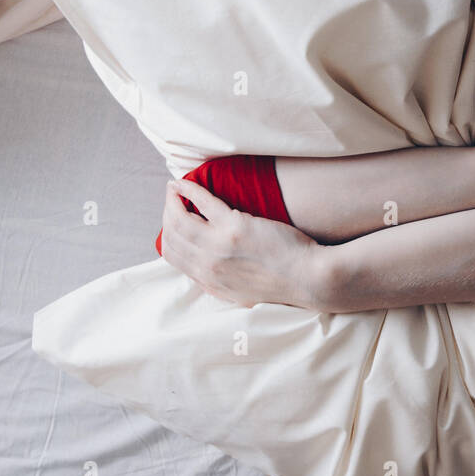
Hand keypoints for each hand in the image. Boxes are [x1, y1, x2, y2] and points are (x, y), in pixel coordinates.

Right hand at [159, 178, 326, 309]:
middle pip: (172, 236)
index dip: (167, 235)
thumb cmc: (282, 282)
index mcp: (209, 281)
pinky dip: (188, 190)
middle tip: (172, 199)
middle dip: (167, 214)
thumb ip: (219, 282)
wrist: (307, 278)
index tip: (172, 221)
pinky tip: (184, 182)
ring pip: (179, 220)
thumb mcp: (241, 293)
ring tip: (174, 188)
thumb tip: (204, 270)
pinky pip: (202, 202)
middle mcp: (208, 265)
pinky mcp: (235, 226)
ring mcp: (219, 246)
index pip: (172, 256)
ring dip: (172, 200)